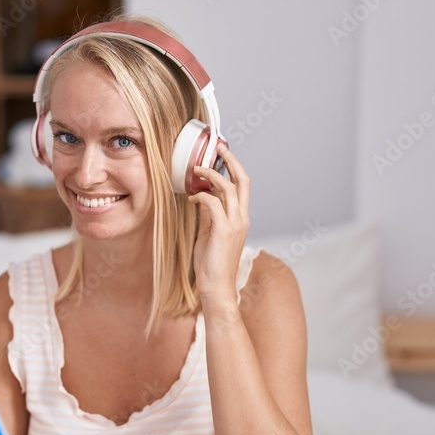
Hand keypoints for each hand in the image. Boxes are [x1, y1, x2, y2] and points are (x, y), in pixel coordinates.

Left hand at [187, 143, 250, 303]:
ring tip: (196, 170)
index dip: (234, 168)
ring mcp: (235, 224)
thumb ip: (209, 215)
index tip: (222, 155)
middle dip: (231, 161)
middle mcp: (242, 218)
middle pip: (243, 181)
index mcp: (241, 219)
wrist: (216, 287)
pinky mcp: (223, 230)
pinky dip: (202, 195)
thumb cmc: (212, 264)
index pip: (243, 186)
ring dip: (211, 175)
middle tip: (218, 147)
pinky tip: (192, 198)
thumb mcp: (210, 233)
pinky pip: (213, 203)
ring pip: (229, 188)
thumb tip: (202, 197)